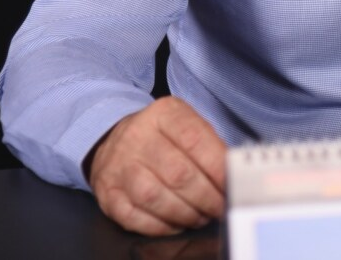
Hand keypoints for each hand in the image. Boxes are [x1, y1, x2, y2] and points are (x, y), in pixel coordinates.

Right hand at [87, 96, 226, 235]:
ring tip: (202, 216)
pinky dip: (161, 226)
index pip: (195, 139)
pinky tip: (177, 224)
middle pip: (178, 173)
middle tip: (221, 207)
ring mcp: (118, 166)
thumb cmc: (162, 136)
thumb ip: (209, 145)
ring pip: (155, 197)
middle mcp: (137, 137)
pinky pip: (135, 217)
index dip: (218, 167)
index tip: (232, 184)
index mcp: (163, 113)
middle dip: (207, 197)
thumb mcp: (186, 124)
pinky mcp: (107, 194)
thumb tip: (233, 175)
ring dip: (186, 214)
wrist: (114, 140)